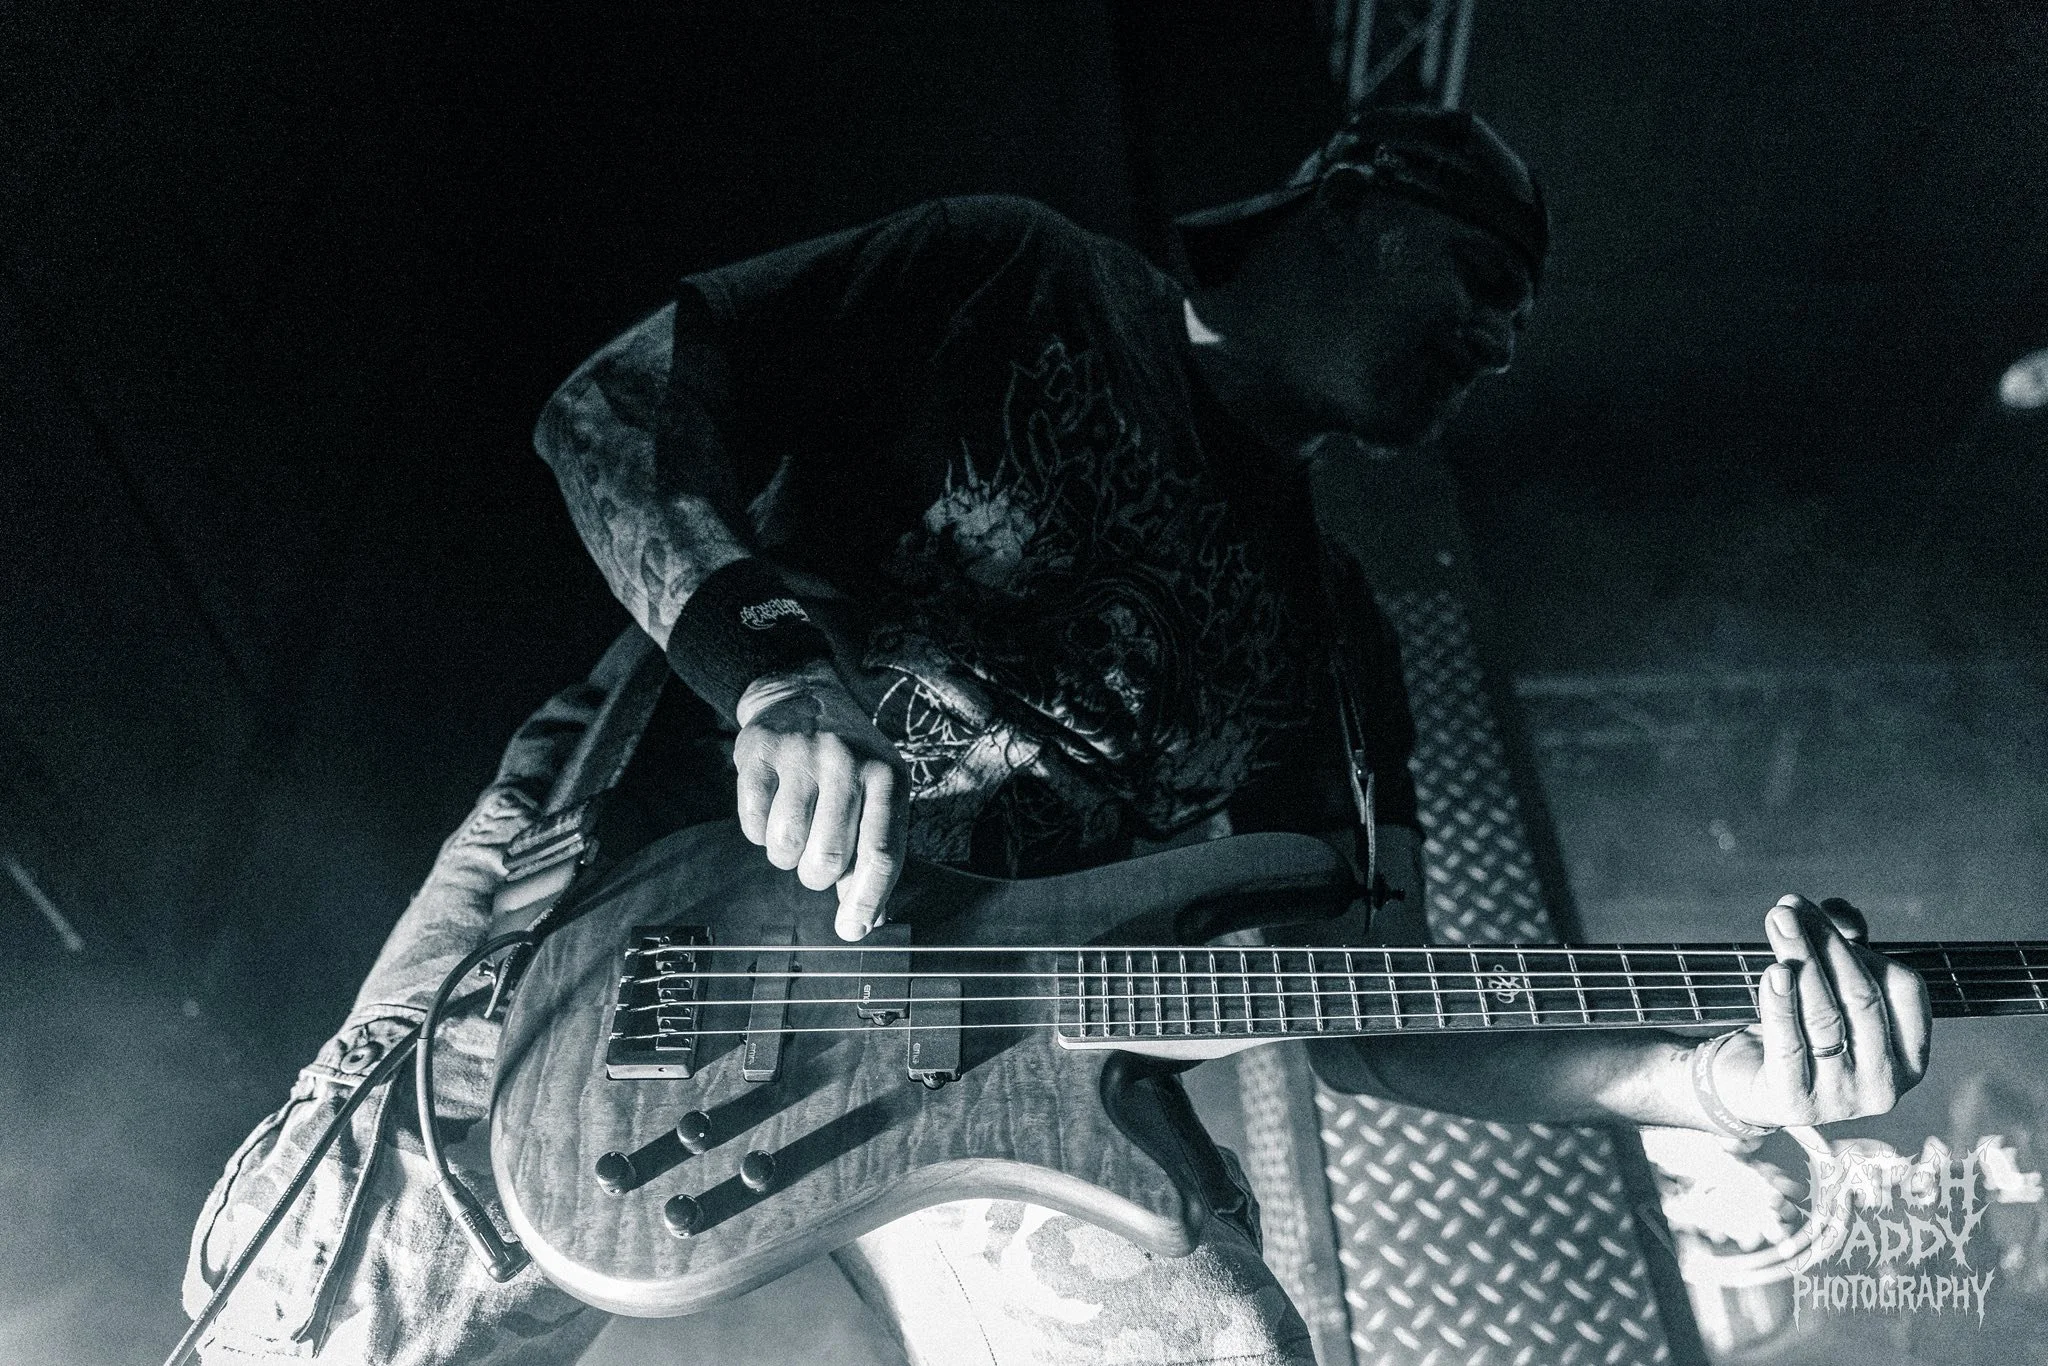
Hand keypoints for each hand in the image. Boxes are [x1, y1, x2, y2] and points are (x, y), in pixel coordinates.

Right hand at [732, 663, 907, 940]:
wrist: (804, 695)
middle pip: (828, 858)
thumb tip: (864, 922)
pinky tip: (771, 808)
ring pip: (786, 845)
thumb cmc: (848, 764)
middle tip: (815, 862)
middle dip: (817, 875)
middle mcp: (849, 763)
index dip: (866, 900)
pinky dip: (757, 831)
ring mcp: (802, 754)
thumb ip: (874, 855)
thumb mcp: (878, 795)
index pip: (883, 853)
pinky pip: (752, 821)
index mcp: (889, 778)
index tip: (851, 931)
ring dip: (785, 854)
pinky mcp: (760, 751)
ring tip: (794, 830)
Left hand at [1706, 894, 1932, 1129]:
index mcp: (1910, 1057)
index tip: (1817, 912)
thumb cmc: (1801, 1033)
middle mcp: (1885, 1085)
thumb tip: (1840, 912)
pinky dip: (1782, 1004)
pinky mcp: (1795, 1103)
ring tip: (1778, 922)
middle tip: (1789, 908)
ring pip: (1826, 1016)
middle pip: (1862, 997)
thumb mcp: (1831, 989)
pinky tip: (1775, 972)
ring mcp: (1842, 1099)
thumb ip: (1845, 947)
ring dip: (1800, 960)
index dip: (1861, 947)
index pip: (1904, 989)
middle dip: (1825, 944)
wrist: (1748, 1085)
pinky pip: (1790, 1043)